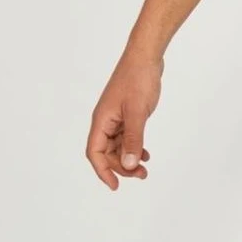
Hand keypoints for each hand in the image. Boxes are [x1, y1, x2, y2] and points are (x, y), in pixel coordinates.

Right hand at [86, 48, 163, 189]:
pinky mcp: (127, 112)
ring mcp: (116, 116)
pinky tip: (145, 153)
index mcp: (101, 121)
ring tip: (144, 169)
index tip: (115, 186)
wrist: (146, 55)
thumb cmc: (138, 79)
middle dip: (122, 166)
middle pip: (107, 152)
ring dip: (129, 158)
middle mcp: (105, 120)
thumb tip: (127, 165)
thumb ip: (133, 139)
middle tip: (142, 175)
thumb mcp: (137, 112)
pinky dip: (134, 145)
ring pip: (118, 145)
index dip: (103, 171)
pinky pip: (126, 135)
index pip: (95, 153)